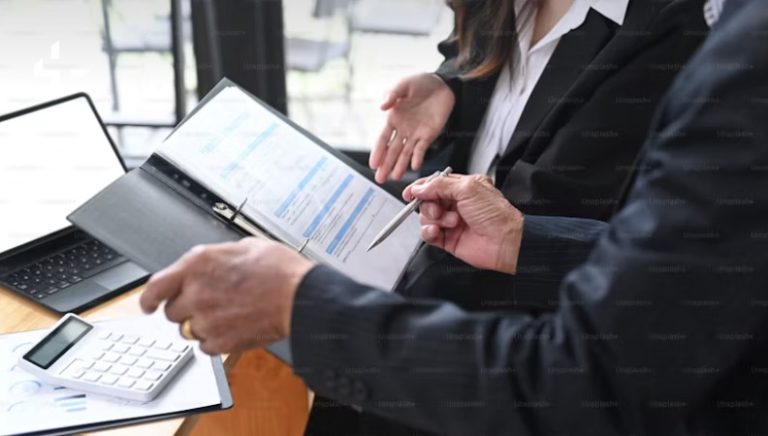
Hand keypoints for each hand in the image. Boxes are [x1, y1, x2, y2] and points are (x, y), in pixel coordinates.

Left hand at [139, 238, 314, 354]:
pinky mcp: (221, 341)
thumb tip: (212, 263)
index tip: (148, 305)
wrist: (300, 296)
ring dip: (201, 325)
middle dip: (186, 310)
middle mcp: (196, 292)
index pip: (155, 287)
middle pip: (172, 312)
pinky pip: (205, 347)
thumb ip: (218, 257)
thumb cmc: (280, 269)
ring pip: (188, 331)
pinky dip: (216, 341)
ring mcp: (207, 319)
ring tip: (225, 316)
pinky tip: (233, 328)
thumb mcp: (245, 247)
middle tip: (206, 305)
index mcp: (198, 264)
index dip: (147, 300)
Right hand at [370, 73, 454, 182]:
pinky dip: (418, 157)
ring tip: (395, 177)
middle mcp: (402, 129)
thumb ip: (393, 95)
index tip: (373, 164)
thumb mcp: (404, 85)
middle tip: (380, 179)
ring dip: (400, 165)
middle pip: (392, 151)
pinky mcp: (429, 135)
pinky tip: (414, 166)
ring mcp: (415, 134)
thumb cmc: (420, 83)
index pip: (383, 139)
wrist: (442, 84)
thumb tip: (382, 107)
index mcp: (393, 118)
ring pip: (405, 153)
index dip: (378, 152)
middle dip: (386, 165)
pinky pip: (422, 149)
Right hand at [403, 175, 524, 273]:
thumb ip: (439, 185)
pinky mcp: (448, 239)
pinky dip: (429, 232)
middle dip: (429, 204)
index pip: (434, 184)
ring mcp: (451, 222)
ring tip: (451, 222)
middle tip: (439, 208)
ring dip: (434, 219)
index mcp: (463, 188)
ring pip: (426, 218)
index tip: (410, 192)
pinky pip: (428, 234)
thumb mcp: (467, 188)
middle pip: (427, 201)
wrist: (505, 241)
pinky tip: (437, 231)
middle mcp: (456, 204)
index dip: (421, 187)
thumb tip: (420, 187)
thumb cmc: (495, 214)